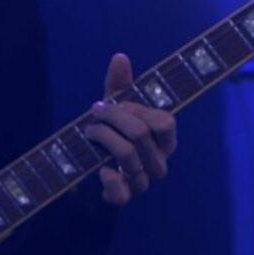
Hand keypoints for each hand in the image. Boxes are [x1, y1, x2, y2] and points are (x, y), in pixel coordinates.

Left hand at [83, 53, 176, 205]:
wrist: (88, 163)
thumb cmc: (111, 131)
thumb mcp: (115, 107)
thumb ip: (119, 84)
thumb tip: (120, 57)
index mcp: (164, 140)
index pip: (165, 122)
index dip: (136, 109)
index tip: (115, 103)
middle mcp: (158, 162)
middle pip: (140, 134)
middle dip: (112, 118)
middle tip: (95, 113)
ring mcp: (142, 182)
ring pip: (127, 156)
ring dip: (103, 138)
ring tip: (88, 131)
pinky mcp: (123, 197)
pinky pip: (122, 194)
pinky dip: (109, 180)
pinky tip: (99, 169)